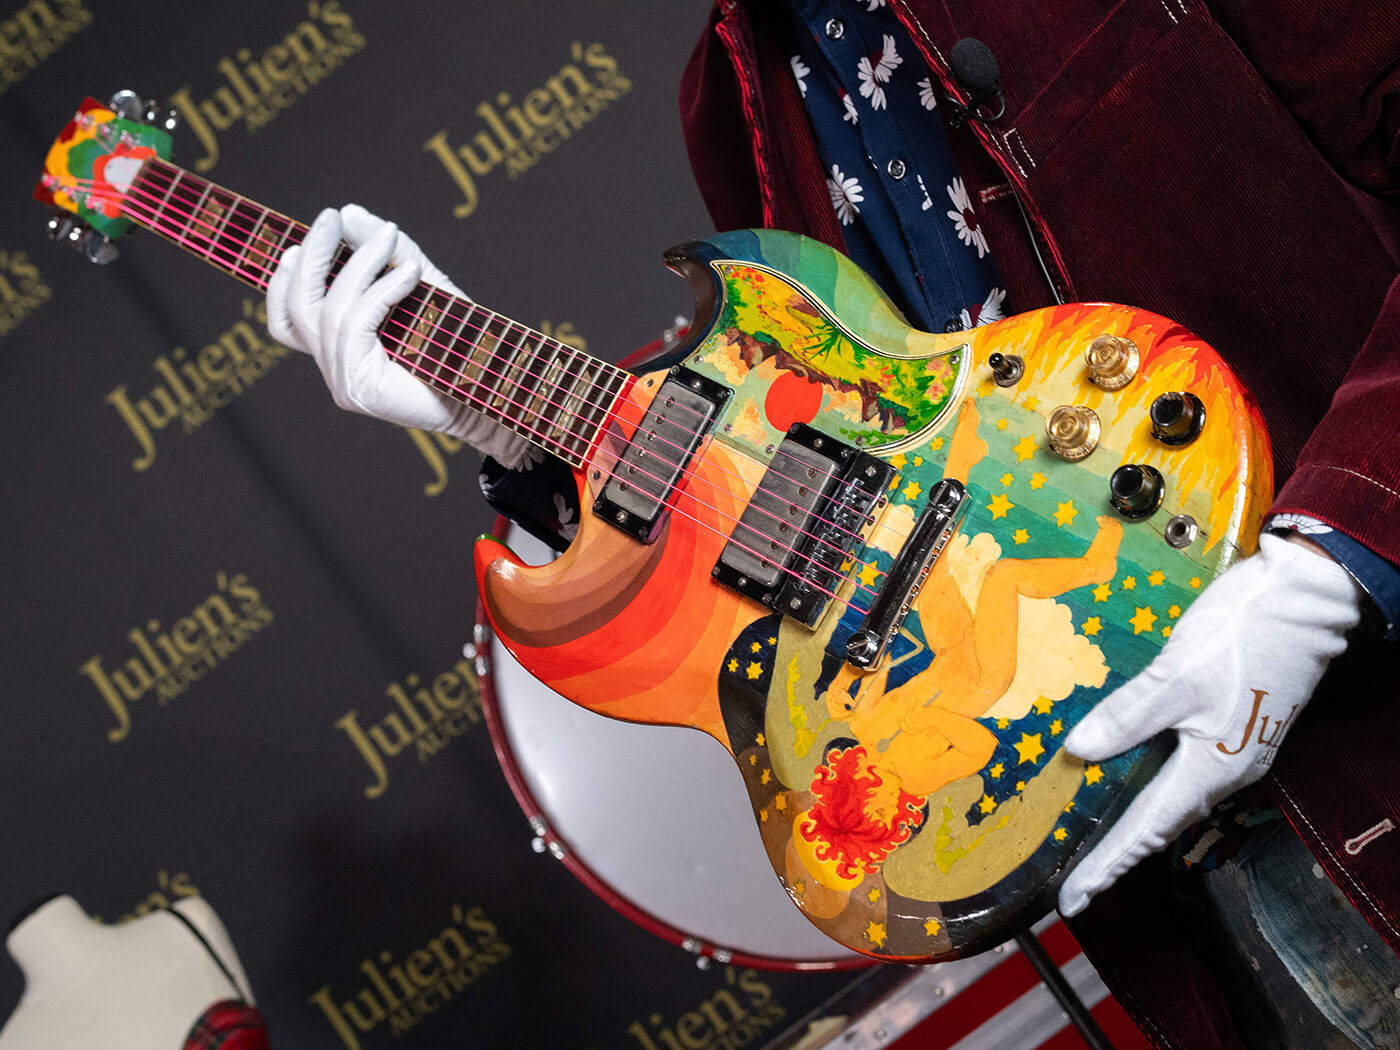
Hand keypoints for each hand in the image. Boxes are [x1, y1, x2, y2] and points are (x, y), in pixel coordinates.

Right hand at [266, 204, 531, 467]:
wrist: (490, 388)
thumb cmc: (457, 342)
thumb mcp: (420, 285)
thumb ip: (387, 254)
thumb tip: (350, 213)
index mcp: (338, 348)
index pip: (286, 317)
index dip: (284, 278)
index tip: (302, 238)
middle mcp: (333, 367)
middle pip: (297, 308)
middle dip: (312, 257)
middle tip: (330, 217)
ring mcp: (343, 381)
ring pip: (331, 312)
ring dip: (359, 265)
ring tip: (390, 237)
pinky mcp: (360, 388)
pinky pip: (357, 325)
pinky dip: (381, 291)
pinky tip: (410, 272)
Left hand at [1057, 533, 1362, 915]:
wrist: (1310, 600)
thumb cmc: (1245, 634)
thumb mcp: (1178, 673)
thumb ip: (1129, 714)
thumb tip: (1079, 750)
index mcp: (1213, 768)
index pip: (1147, 830)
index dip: (1107, 865)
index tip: (1073, 900)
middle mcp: (1226, 771)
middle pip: (1160, 823)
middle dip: (1117, 855)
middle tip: (1076, 882)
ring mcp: (1234, 750)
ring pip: (1173, 799)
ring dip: (1133, 823)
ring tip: (1094, 842)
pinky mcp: (1234, 727)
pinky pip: (1183, 772)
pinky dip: (1149, 786)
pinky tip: (1129, 779)